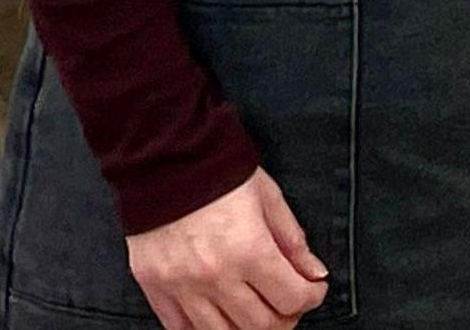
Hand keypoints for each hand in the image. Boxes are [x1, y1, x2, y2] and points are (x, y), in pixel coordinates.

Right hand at [127, 168, 327, 329]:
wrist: (164, 157)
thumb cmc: (219, 172)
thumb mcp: (269, 198)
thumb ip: (293, 241)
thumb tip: (314, 274)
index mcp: (248, 249)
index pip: (291, 299)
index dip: (312, 297)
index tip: (313, 289)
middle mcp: (214, 275)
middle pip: (260, 326)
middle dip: (285, 318)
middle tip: (289, 303)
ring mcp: (181, 286)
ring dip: (246, 328)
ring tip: (256, 311)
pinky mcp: (154, 287)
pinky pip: (180, 328)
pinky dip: (204, 328)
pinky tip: (219, 314)